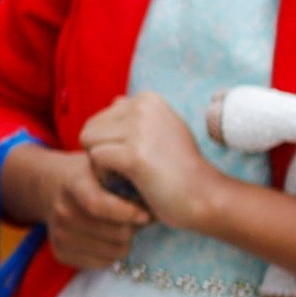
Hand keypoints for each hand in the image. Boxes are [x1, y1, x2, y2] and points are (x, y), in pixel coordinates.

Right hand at [9, 144, 143, 273]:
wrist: (53, 186)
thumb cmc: (91, 176)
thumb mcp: (107, 165)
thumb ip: (128, 177)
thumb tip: (157, 205)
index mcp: (74, 183)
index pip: (98, 205)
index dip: (127, 213)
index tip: (146, 215)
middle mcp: (62, 211)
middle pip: (115, 234)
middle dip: (133, 227)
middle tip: (135, 218)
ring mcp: (59, 234)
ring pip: (114, 252)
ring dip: (125, 242)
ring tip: (121, 227)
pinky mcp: (60, 253)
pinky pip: (103, 264)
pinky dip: (112, 254)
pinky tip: (108, 238)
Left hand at [82, 90, 213, 231]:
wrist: (207, 197)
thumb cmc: (181, 169)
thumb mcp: (163, 131)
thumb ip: (138, 116)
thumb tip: (115, 100)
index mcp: (148, 99)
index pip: (100, 119)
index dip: (110, 145)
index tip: (136, 158)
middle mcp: (143, 106)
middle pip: (89, 129)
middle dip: (101, 154)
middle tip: (127, 173)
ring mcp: (139, 128)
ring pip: (88, 142)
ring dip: (101, 166)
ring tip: (127, 178)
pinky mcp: (134, 153)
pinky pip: (95, 159)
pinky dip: (104, 177)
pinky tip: (128, 185)